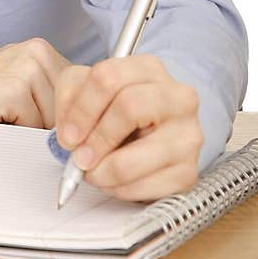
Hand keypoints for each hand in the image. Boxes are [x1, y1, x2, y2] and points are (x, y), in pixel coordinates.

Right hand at [0, 39, 72, 128]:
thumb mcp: (19, 87)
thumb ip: (51, 94)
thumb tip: (91, 119)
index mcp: (42, 49)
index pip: (81, 91)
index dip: (71, 115)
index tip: (53, 125)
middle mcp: (38, 51)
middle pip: (72, 106)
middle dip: (52, 124)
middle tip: (18, 122)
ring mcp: (26, 67)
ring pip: (56, 119)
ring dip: (32, 129)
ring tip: (4, 117)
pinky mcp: (14, 88)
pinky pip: (34, 127)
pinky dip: (16, 132)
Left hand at [54, 55, 203, 200]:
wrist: (149, 136)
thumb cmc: (115, 110)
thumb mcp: (85, 89)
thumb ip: (70, 98)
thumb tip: (70, 133)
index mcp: (149, 69)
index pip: (108, 77)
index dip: (81, 109)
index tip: (68, 134)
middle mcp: (178, 97)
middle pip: (129, 108)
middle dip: (95, 139)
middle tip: (79, 157)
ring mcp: (188, 135)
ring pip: (132, 159)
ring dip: (102, 172)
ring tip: (94, 172)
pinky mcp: (189, 172)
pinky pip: (143, 187)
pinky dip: (118, 189)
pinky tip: (114, 181)